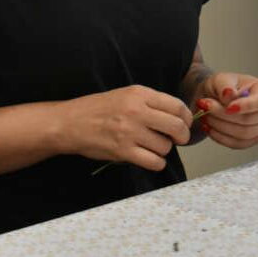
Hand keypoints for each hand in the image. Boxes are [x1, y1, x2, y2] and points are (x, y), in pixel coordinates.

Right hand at [61, 85, 191, 171]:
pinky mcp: (123, 151)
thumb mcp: (125, 94)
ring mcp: (130, 132)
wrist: (71, 122)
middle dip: (182, 136)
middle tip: (178, 139)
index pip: (176, 105)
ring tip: (154, 147)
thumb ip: (149, 102)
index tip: (185, 123)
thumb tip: (176, 116)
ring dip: (164, 150)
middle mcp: (137, 111)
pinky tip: (150, 158)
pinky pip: (154, 162)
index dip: (186, 117)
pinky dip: (156, 163)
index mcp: (139, 93)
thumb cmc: (98, 108)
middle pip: (176, 126)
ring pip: (165, 146)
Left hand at [195, 73, 257, 148]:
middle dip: (224, 114)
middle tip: (205, 105)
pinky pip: (238, 144)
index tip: (228, 107)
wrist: (217, 97)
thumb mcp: (222, 78)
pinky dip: (221, 137)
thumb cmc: (224, 86)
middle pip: (249, 119)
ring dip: (220, 126)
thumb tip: (229, 95)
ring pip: (243, 134)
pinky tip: (209, 127)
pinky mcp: (253, 140)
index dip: (246, 106)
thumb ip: (225, 85)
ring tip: (205, 115)